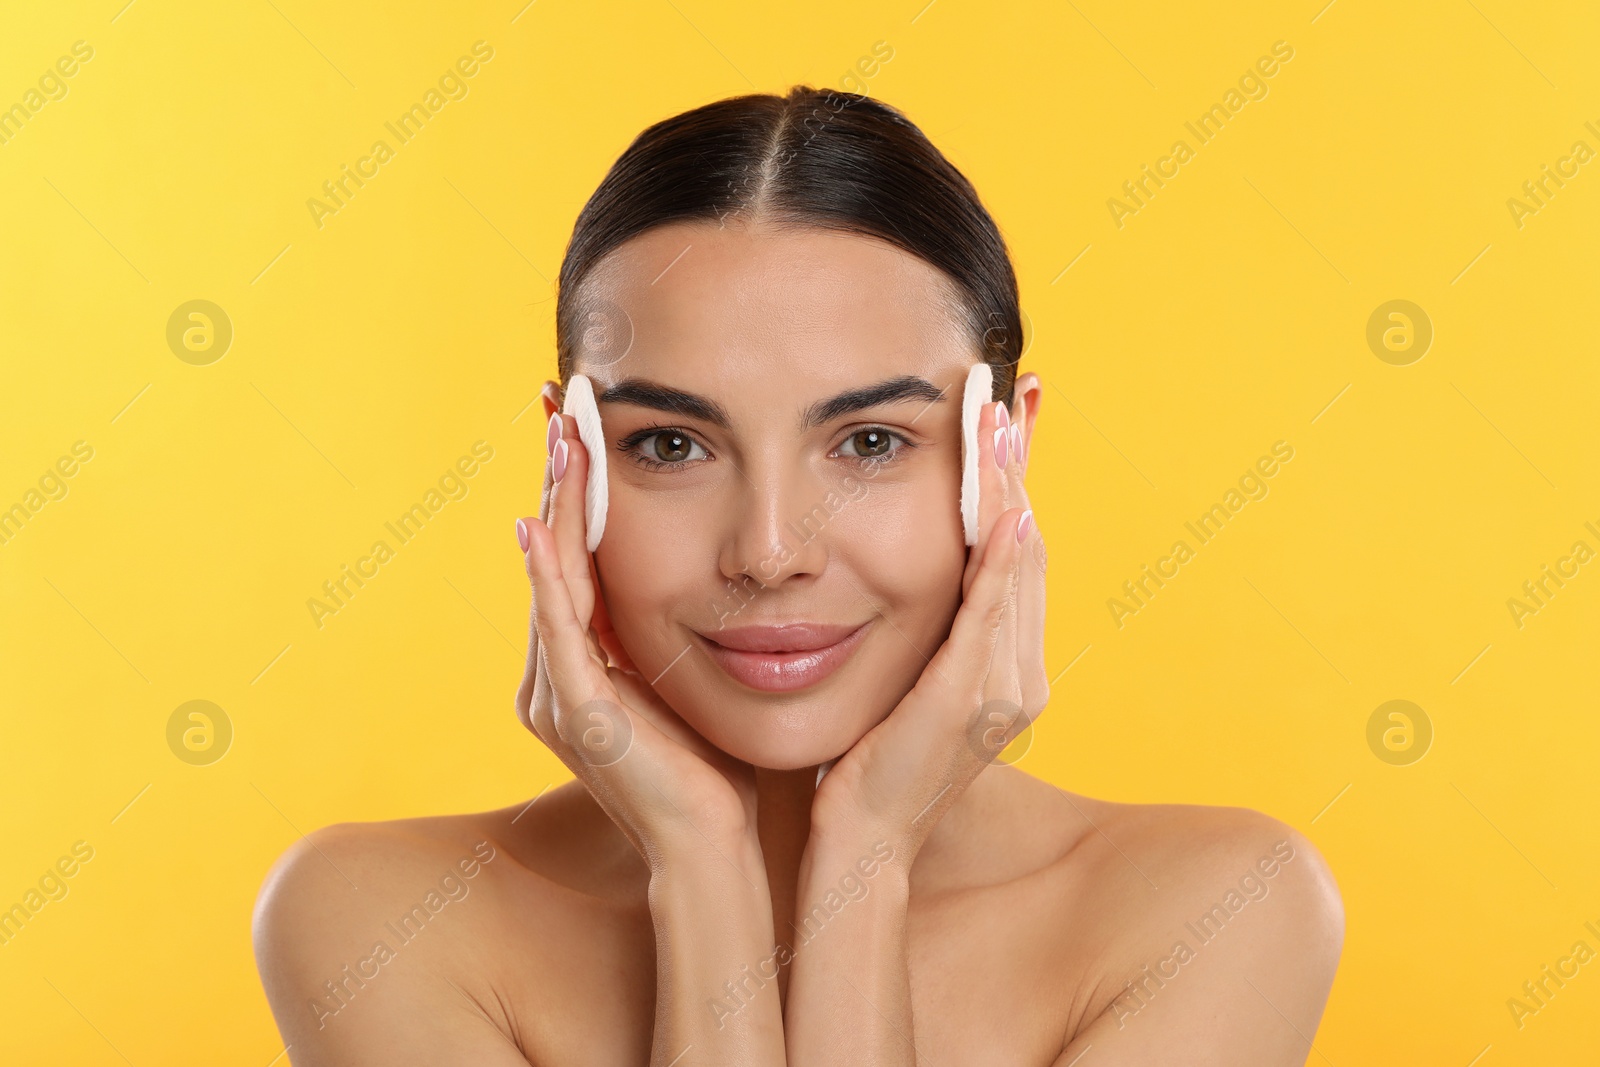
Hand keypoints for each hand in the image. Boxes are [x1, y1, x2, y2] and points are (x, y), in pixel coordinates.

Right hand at [513, 413, 761, 868]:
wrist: (712, 846)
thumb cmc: (716, 766)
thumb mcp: (692, 678)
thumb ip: (678, 630)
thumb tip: (713, 568)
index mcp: (582, 665)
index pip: (576, 557)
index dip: (578, 490)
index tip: (585, 423)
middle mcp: (555, 674)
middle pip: (554, 555)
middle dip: (559, 479)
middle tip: (562, 404)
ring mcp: (558, 694)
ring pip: (551, 579)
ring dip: (556, 506)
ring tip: (561, 439)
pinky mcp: (574, 713)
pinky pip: (557, 630)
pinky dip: (547, 576)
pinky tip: (539, 524)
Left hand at [810, 390, 1049, 860]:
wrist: (862, 840)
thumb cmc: (872, 762)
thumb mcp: (909, 683)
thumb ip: (929, 632)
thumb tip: (913, 569)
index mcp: (1006, 667)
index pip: (1019, 554)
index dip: (1015, 483)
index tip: (1006, 419)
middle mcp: (1020, 674)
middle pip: (1029, 547)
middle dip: (1018, 468)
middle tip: (1011, 394)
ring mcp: (1002, 690)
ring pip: (1018, 569)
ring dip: (1010, 491)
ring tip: (1000, 422)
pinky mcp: (969, 702)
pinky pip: (991, 619)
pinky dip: (1003, 563)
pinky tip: (1006, 513)